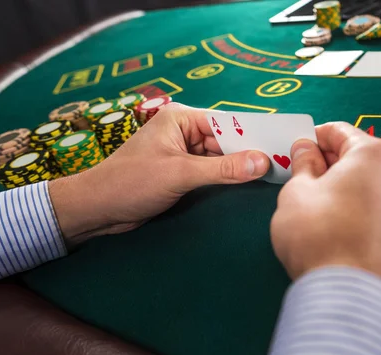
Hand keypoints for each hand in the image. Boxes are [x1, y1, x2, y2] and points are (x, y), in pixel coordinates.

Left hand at [49, 103, 269, 245]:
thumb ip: (222, 170)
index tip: (282, 146)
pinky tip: (249, 185)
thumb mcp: (180, 174)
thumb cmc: (131, 182)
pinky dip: (227, 179)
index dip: (253, 136)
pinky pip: (212, 173)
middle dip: (249, 154)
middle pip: (227, 141)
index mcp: (182, 118)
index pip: (227, 123)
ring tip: (273, 176)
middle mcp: (184, 132)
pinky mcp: (182, 174)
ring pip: (221, 159)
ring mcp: (183, 154)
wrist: (97, 209)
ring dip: (240, 169)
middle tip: (283, 165)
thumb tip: (262, 162)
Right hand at [270, 122, 380, 294]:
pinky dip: (354, 210)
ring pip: (365, 185)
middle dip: (327, 163)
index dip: (313, 137)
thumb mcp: (296, 192)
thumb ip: (302, 164)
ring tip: (313, 207)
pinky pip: (374, 210)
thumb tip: (306, 150)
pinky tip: (333, 228)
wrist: (352, 298)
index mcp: (373, 154)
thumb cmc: (320, 236)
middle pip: (356, 158)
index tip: (296, 148)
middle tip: (299, 178)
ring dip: (340, 188)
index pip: (339, 131)